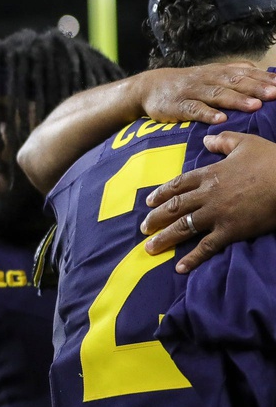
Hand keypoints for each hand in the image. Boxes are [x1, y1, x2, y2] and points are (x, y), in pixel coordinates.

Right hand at [135, 64, 275, 124]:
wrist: (148, 87)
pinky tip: (220, 120)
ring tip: (255, 106)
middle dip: (256, 88)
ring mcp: (192, 92)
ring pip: (217, 95)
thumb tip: (261, 71)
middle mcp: (207, 79)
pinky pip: (193, 109)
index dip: (264, 79)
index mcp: (218, 72)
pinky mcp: (177, 106)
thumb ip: (234, 71)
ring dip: (237, 100)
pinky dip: (207, 114)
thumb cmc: (186, 83)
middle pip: (234, 82)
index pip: (245, 73)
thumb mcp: (209, 73)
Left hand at [141, 131, 275, 272]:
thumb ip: (222, 141)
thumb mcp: (244, 143)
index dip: (161, 194)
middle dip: (155, 219)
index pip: (177, 186)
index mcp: (208, 175)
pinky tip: (179, 267)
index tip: (149, 203)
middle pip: (174, 208)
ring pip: (183, 227)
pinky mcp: (230, 231)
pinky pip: (206, 246)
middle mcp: (206, 195)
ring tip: (150, 248)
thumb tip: (206, 139)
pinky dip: (192, 258)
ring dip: (164, 239)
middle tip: (143, 228)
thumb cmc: (270, 160)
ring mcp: (216, 214)